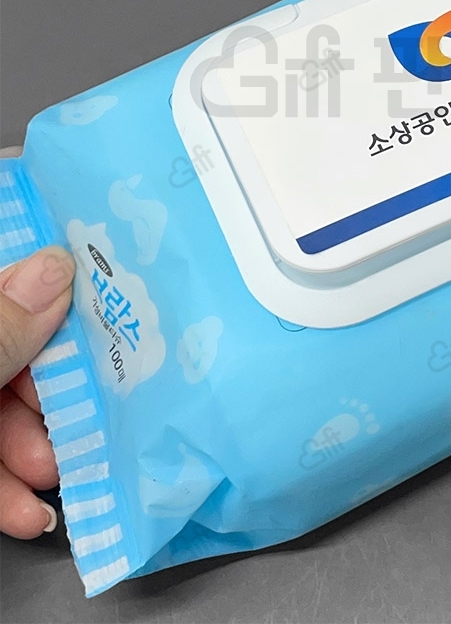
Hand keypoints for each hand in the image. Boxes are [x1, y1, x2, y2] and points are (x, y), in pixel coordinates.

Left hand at [0, 245, 74, 537]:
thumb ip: (2, 326)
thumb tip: (60, 266)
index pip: (18, 279)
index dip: (63, 292)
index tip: (110, 310)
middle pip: (19, 349)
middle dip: (54, 397)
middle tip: (85, 420)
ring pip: (3, 408)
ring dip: (34, 452)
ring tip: (55, 478)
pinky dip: (5, 488)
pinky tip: (25, 513)